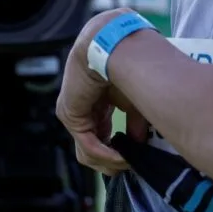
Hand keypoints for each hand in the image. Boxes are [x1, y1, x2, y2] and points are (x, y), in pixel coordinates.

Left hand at [56, 11, 134, 175]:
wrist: (116, 45)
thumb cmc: (131, 63)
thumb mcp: (137, 99)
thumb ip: (136, 122)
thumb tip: (140, 143)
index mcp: (98, 101)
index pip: (101, 133)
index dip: (117, 148)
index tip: (134, 156)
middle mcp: (83, 108)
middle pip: (92, 146)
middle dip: (111, 160)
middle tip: (129, 166)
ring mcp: (75, 113)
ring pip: (88, 151)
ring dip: (109, 162)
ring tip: (128, 164)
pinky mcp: (72, 116)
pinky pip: (88, 145)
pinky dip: (107, 155)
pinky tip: (122, 158)